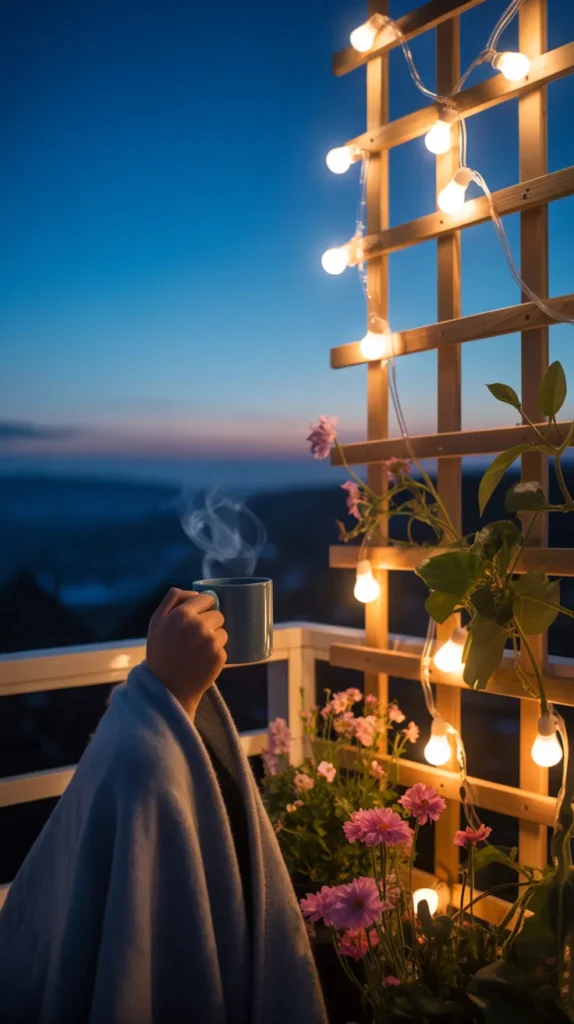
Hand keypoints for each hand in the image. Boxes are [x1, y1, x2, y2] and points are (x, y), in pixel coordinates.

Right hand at [146, 588, 227, 718]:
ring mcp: (211, 641)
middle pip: (218, 614)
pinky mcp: (220, 656)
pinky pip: (224, 647)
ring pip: (223, 630)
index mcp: (182, 614)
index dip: (204, 607)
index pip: (207, 598)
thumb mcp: (156, 622)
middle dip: (209, 623)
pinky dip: (216, 653)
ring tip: (198, 651)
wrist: (167, 688)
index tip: (198, 616)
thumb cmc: (160, 653)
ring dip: (214, 638)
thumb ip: (171, 600)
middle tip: (195, 638)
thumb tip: (193, 592)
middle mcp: (198, 625)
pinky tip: (202, 661)